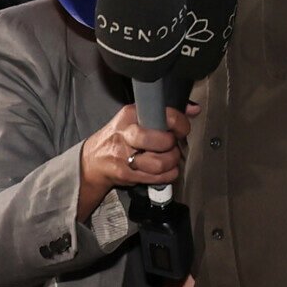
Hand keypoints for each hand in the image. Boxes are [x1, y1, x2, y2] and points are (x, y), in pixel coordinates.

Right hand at [80, 103, 200, 197]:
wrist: (93, 160)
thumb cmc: (119, 137)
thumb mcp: (135, 118)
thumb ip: (165, 113)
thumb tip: (194, 109)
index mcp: (131, 115)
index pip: (163, 115)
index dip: (180, 124)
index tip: (182, 129)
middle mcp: (127, 133)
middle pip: (162, 141)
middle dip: (172, 145)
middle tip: (172, 145)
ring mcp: (125, 156)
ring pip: (160, 163)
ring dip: (171, 162)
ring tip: (169, 158)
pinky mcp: (126, 174)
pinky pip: (157, 177)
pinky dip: (167, 175)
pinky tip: (165, 170)